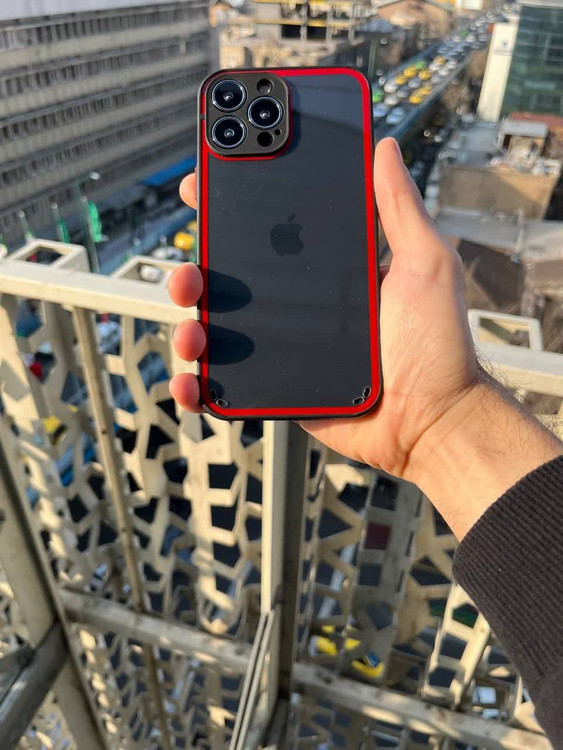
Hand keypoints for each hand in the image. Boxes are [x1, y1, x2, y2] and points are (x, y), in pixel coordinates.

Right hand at [169, 138, 561, 537]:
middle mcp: (299, 304)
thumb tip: (382, 148)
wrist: (432, 420)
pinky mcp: (277, 387)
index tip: (204, 187)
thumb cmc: (437, 345)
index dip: (231, 208)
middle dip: (195, 270)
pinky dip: (199, 383)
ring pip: (218, 329)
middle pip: (230, 280)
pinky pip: (227, 383)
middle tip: (190, 270)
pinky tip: (192, 380)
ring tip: (193, 326)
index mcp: (327, 271)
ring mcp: (283, 346)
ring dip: (189, 323)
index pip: (269, 232)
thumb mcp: (424, 265)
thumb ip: (399, 209)